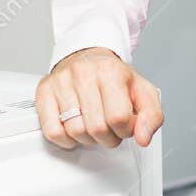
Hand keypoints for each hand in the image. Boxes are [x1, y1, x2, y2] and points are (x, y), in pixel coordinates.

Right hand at [36, 47, 163, 149]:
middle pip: (96, 128)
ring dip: (87, 139)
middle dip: (107, 137)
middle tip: (110, 129)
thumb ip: (152, 116)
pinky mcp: (44, 92)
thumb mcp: (142, 92)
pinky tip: (75, 128)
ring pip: (75, 132)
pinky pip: (52, 131)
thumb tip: (143, 138)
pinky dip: (66, 139)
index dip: (125, 130)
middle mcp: (83, 74)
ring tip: (93, 126)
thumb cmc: (115, 77)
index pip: (118, 118)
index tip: (125, 125)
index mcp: (111, 72)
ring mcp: (61, 82)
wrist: (88, 56)